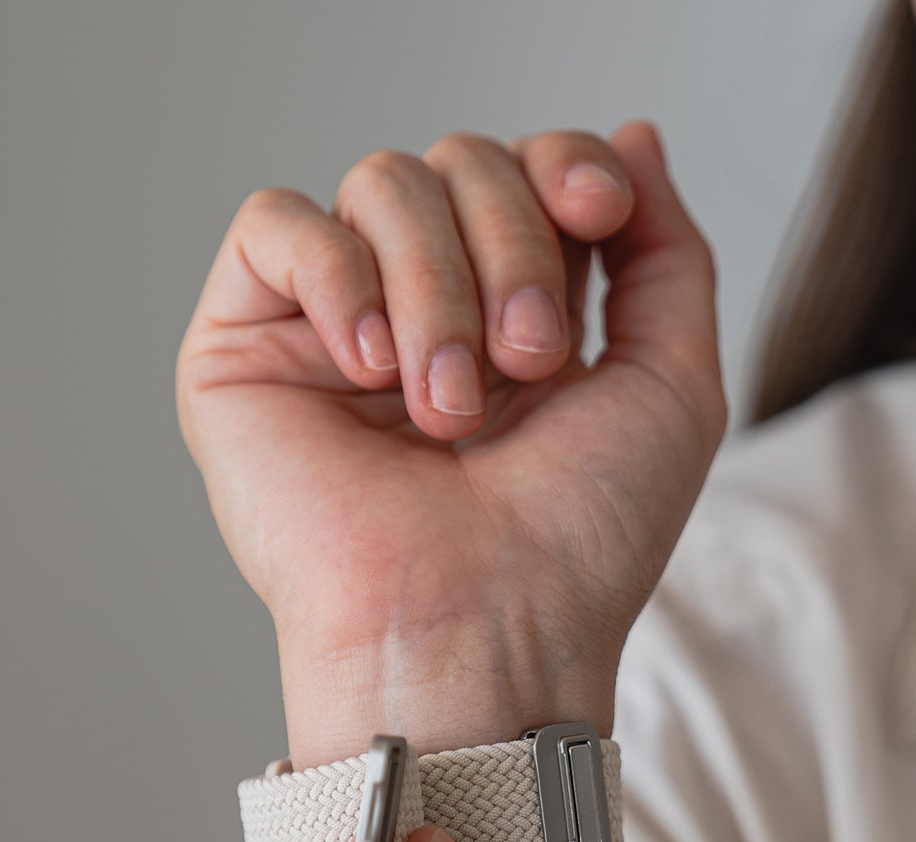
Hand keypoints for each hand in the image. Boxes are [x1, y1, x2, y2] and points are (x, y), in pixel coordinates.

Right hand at [176, 121, 724, 737]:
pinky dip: (339, 276)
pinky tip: (370, 369)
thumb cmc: (576, 545)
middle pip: (459, 162)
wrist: (483, 631)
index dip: (563, 166)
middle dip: (512, 247)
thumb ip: (666, 254)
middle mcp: (422, 311)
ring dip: (437, 287)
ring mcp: (332, 329)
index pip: (525, 170)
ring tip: (448, 409)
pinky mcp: (245, 351)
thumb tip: (631, 135)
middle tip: (525, 366)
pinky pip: (277, 224)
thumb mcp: (670, 386)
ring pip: (380, 184)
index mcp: (510, 315)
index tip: (599, 215)